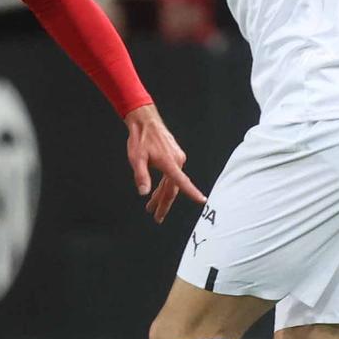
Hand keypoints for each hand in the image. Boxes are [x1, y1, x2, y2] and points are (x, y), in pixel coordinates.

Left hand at [125, 103, 206, 222]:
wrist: (145, 122)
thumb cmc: (141, 138)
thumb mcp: (137, 158)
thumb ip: (141, 176)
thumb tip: (144, 192)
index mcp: (169, 162)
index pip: (182, 181)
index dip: (192, 192)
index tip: (202, 200)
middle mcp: (177, 161)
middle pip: (173, 188)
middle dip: (164, 204)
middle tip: (157, 217)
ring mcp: (178, 158)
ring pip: (171, 183)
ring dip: (162, 196)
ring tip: (152, 208)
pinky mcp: (175, 157)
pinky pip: (172, 176)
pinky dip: (164, 186)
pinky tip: (157, 192)